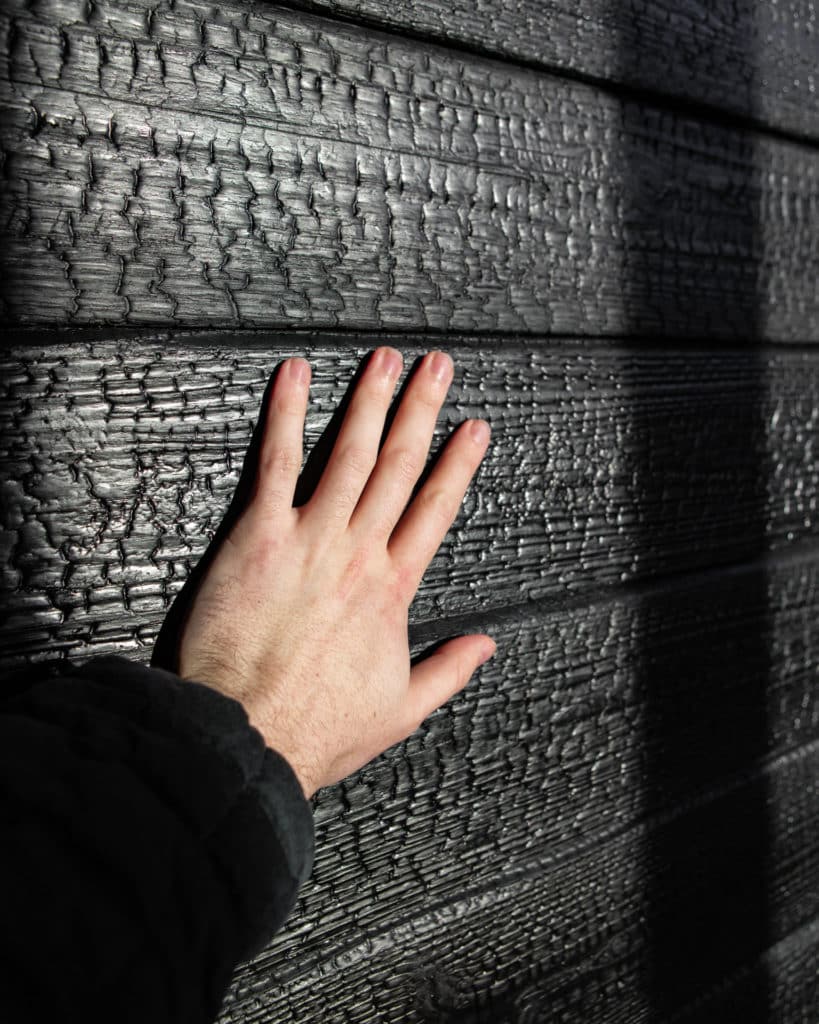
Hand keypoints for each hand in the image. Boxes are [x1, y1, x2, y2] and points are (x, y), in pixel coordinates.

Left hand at [174, 348, 495, 799]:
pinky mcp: (261, 536)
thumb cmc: (316, 727)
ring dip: (369, 402)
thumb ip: (449, 671)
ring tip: (385, 360)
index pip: (435, 510)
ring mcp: (311, 538)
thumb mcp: (402, 709)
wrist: (248, 735)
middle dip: (420, 411)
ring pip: (349, 454)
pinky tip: (294, 377)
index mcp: (392, 590)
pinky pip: (276, 463)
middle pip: (398, 467)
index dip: (457, 465)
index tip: (473, 429)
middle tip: (437, 367)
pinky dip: (285, 416)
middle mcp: (359, 553)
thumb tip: (485, 646)